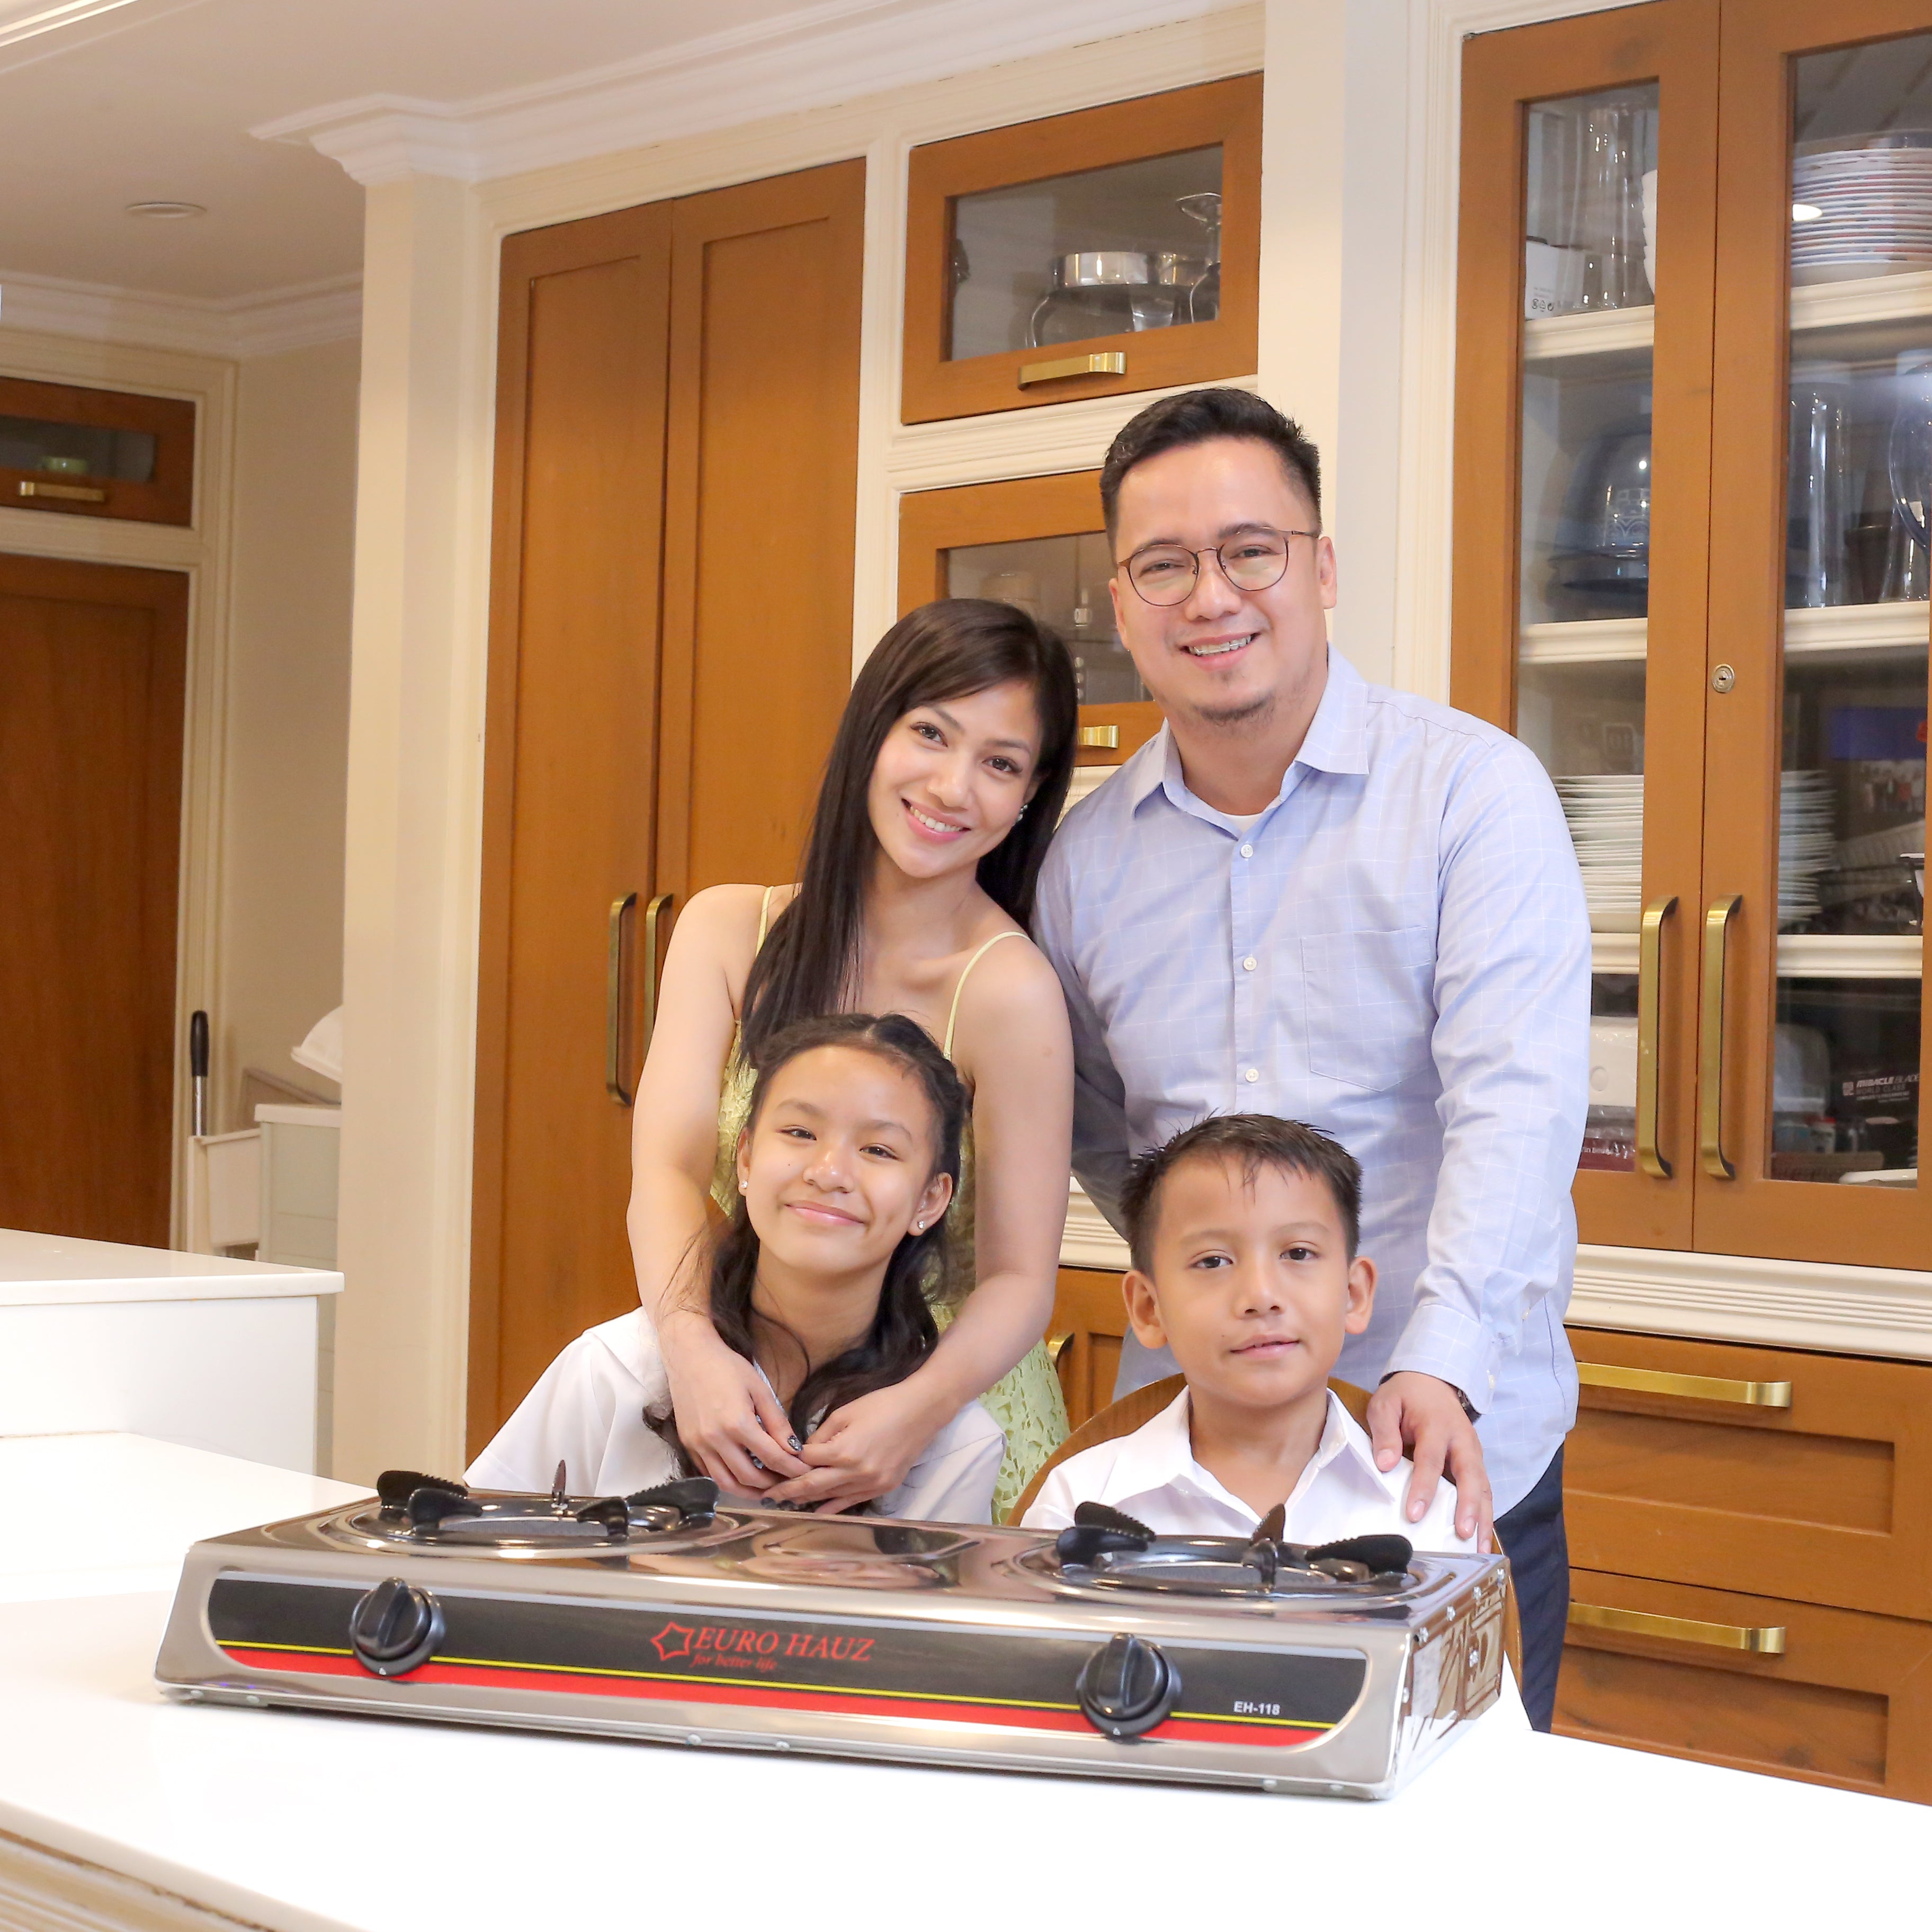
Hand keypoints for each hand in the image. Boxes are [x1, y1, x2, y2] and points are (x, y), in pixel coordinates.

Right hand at [656, 1316, 808, 1493]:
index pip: (771, 1457)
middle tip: (788, 1482)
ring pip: (726, 1482)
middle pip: (749, 1477)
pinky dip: (727, 1480)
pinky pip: (709, 1473)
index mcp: (738, 1423)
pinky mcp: (688, 1445)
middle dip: (773, 1484)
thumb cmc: (728, 1367)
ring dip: (748, 1491)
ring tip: (766, 1488)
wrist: (690, 1356)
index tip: (804, 1471)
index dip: (792, 1468)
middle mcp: (715, 1440)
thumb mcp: (760, 1389)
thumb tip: (794, 1449)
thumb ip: (777, 1422)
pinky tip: (741, 1475)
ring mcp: (698, 1445)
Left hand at [764, 1379, 947, 1513]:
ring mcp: (871, 1484)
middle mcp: (856, 1473)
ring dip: (807, 1499)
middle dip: (788, 1490)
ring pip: (830, 1497)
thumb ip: (822, 1435)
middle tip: (767, 1495)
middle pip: (813, 1486)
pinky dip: (832, 1506)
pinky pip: (851, 1502)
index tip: (773, 1463)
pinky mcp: (883, 1488)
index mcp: (844, 1451)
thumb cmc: (882, 1405)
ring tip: (785, 1501)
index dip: (790, 1461)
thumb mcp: (845, 1412)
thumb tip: (806, 1452)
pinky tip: (816, 1510)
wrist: (921, 1411)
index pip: (807, 1461)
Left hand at [1366, 1371, 1493, 1550]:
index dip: (1423, 1487)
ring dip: (1483, 1517)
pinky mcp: (1476, 1462)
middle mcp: (1461, 1440)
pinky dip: (1485, 1514)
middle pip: (1470, 1475)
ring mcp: (1473, 1451)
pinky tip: (1482, 1538)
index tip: (1414, 1514)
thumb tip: (1385, 1464)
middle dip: (1468, 1506)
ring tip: (1480, 1549)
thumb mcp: (1385, 1403)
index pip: (1431, 1459)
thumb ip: (1384, 1432)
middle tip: (1463, 1534)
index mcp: (1437, 1425)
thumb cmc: (1405, 1396)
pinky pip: (1483, 1489)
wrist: (1432, 1381)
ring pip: (1483, 1486)